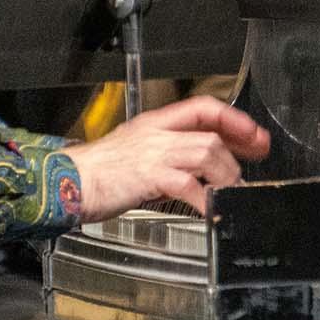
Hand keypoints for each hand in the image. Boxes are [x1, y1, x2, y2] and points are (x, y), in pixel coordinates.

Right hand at [65, 95, 270, 220]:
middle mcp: (157, 133)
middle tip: (253, 166)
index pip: (203, 108)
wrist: (66, 181)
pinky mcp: (149, 176)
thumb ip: (165, 156)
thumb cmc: (96, 173)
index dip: (234, 119)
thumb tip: (195, 172)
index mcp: (154, 123)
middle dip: (239, 150)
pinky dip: (206, 200)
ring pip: (207, 152)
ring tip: (231, 193)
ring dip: (226, 176)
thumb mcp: (135, 153)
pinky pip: (190, 185)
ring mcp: (153, 153)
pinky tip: (211, 211)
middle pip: (211, 132)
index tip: (254, 135)